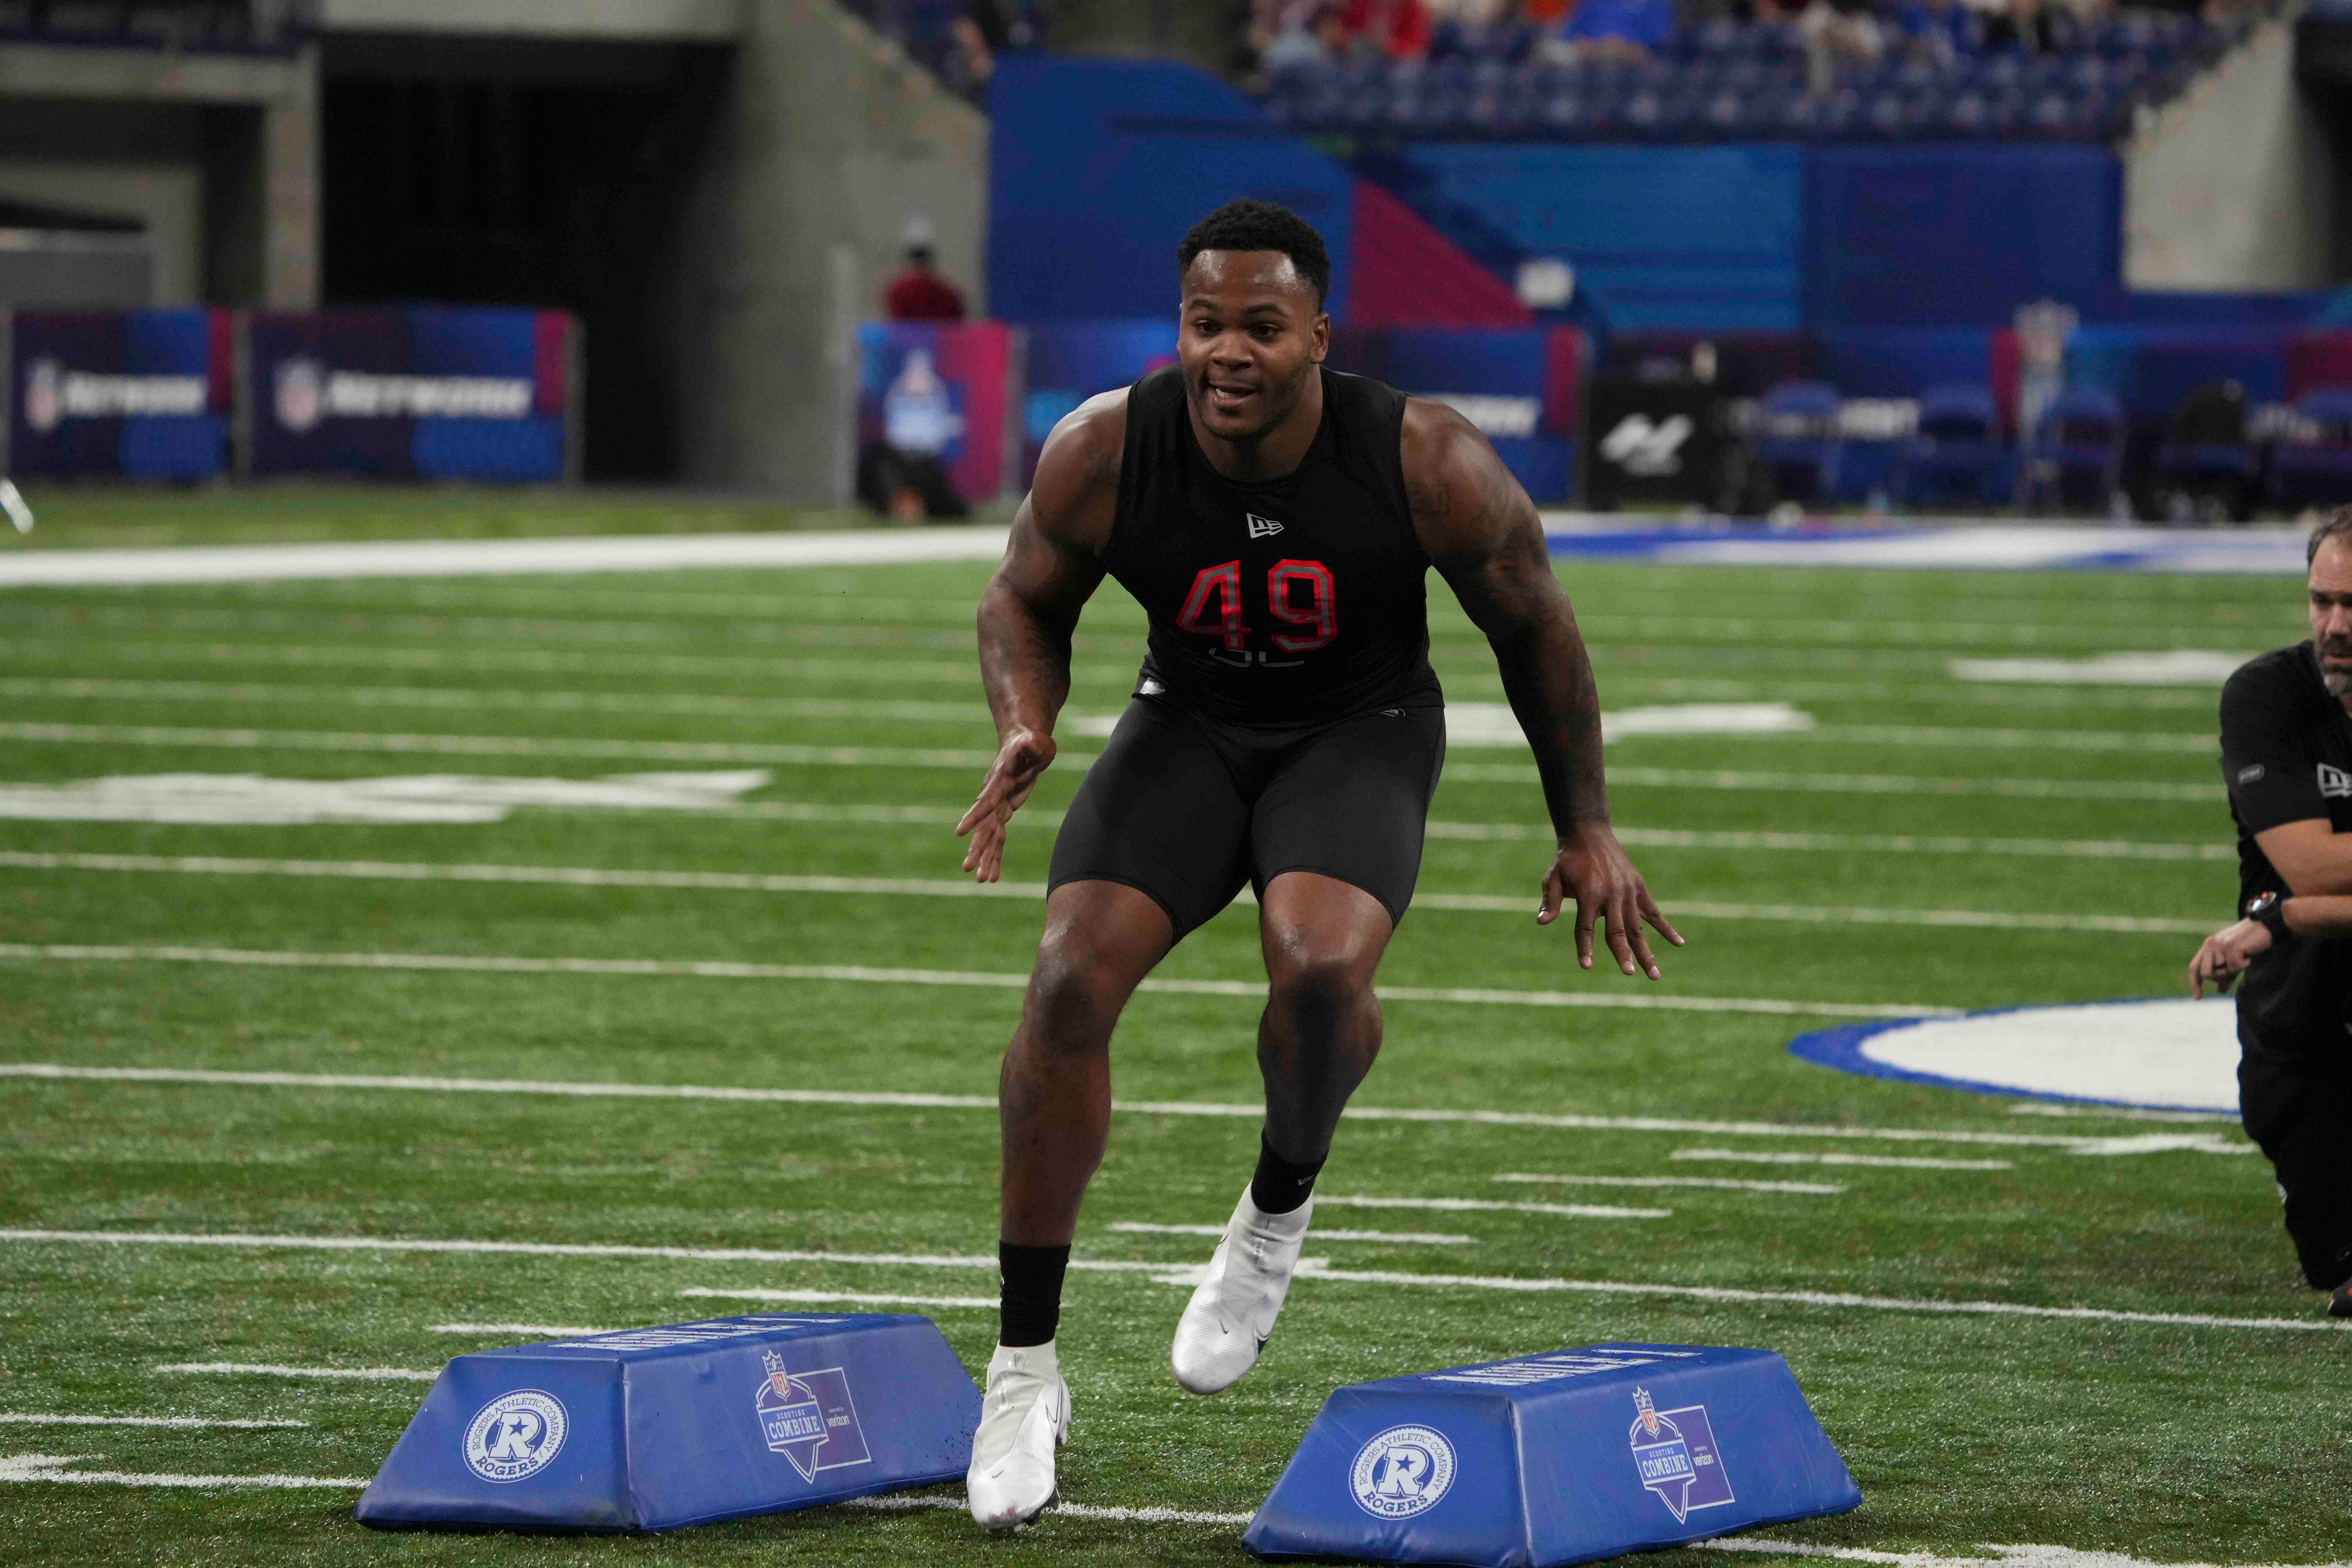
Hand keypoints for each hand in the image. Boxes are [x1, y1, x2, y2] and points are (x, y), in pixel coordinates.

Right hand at [956, 726, 1056, 881]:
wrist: (1023, 741)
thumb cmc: (1032, 741)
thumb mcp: (1036, 741)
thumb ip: (1034, 744)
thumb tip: (1032, 742)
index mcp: (999, 781)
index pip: (985, 801)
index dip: (974, 816)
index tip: (960, 832)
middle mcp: (994, 797)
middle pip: (984, 826)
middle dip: (977, 847)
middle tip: (967, 868)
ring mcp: (998, 806)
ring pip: (990, 836)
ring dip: (986, 858)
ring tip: (982, 881)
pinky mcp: (1004, 811)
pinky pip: (998, 837)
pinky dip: (995, 855)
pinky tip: (992, 875)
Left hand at [1539, 822, 1683, 978]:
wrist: (1589, 834)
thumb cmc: (1567, 859)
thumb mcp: (1553, 878)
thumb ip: (1549, 900)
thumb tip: (1541, 922)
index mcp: (1588, 894)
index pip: (1585, 927)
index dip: (1584, 947)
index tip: (1586, 966)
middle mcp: (1610, 895)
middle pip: (1616, 931)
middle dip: (1623, 954)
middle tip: (1629, 973)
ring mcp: (1628, 892)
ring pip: (1637, 928)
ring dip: (1646, 952)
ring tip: (1654, 975)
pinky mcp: (1639, 888)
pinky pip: (1654, 912)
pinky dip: (1666, 929)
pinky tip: (1679, 943)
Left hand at [2188, 917, 2269, 998]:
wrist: (2264, 927)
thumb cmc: (2249, 944)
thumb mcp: (2233, 959)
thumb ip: (2225, 974)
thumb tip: (2219, 990)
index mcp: (2207, 946)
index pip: (2194, 967)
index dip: (2195, 983)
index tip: (2198, 997)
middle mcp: (2210, 944)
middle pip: (2206, 973)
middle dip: (2221, 977)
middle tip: (2235, 968)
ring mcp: (2220, 945)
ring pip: (2221, 972)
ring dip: (2234, 970)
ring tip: (2243, 958)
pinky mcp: (2231, 947)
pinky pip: (2234, 967)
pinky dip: (2244, 965)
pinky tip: (2248, 956)